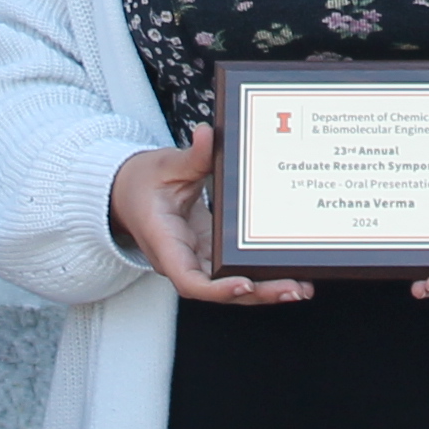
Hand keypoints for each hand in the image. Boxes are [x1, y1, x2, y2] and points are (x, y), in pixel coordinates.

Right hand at [107, 123, 309, 305]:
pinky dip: (261, 273)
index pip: (190, 280)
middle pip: (221, 290)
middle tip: (295, 289)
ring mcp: (198, 258)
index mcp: (166, 244)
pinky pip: (235, 269)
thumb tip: (207, 135)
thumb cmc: (141, 182)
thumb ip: (189, 156)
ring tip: (301, 287)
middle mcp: (183, 260)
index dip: (218, 288)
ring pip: (232, 285)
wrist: (127, 192)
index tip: (245, 284)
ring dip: (266, 289)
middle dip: (259, 293)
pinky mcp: (210, 251)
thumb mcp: (164, 165)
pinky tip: (290, 271)